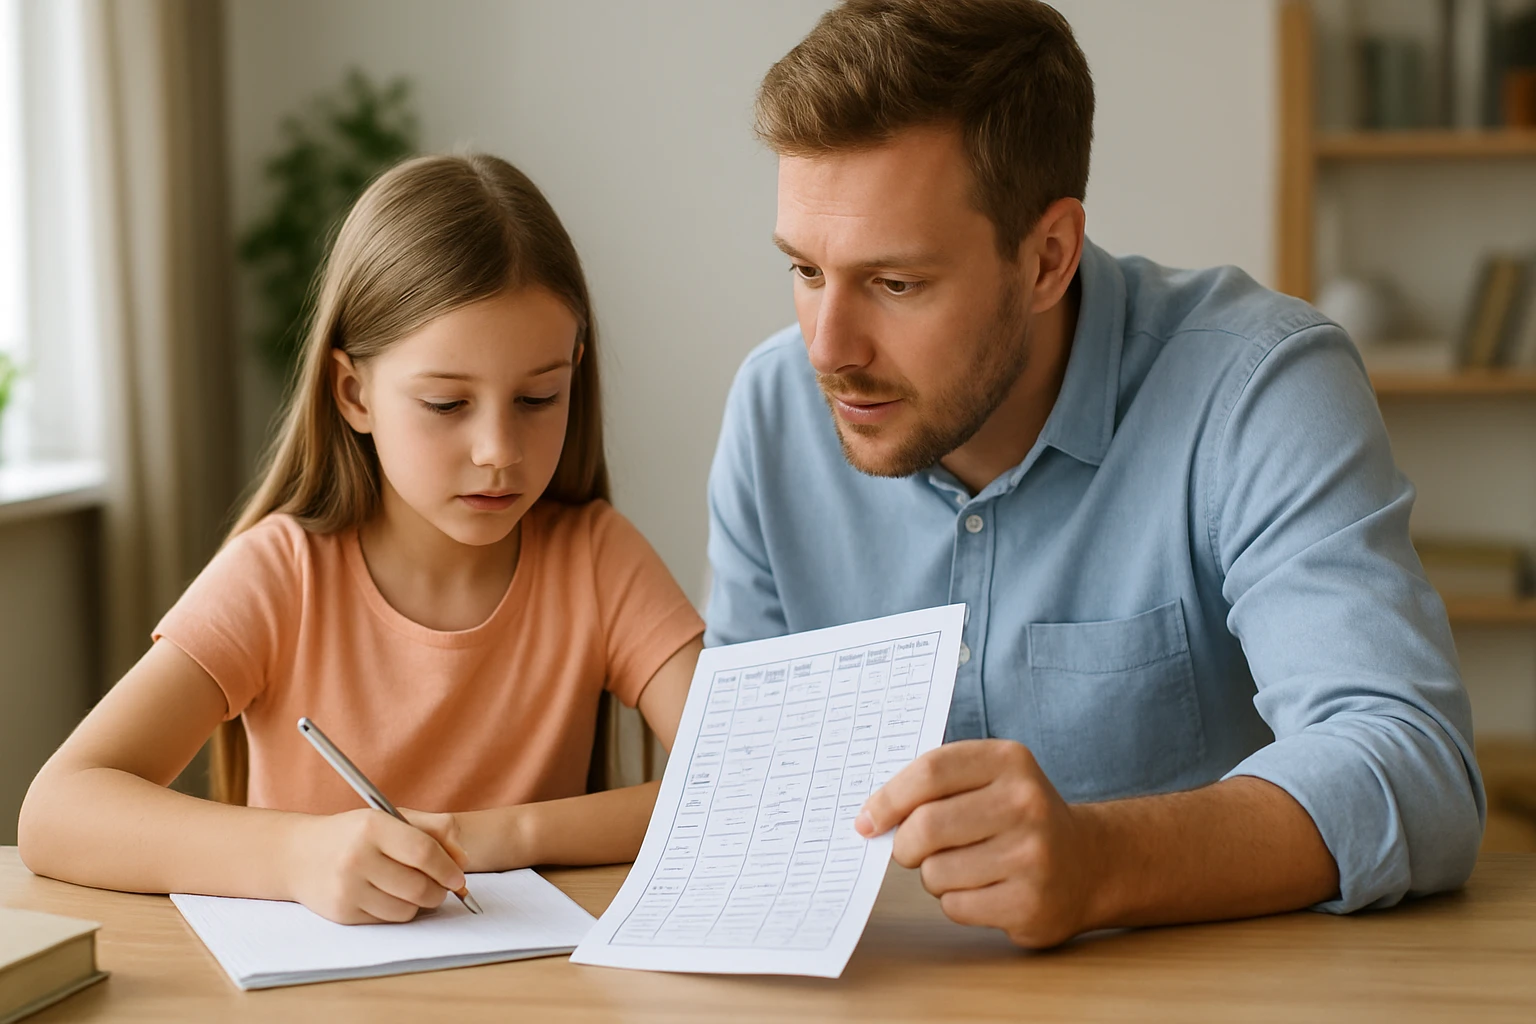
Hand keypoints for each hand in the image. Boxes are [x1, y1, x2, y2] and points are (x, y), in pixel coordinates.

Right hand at [282, 808, 468, 923]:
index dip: (448, 868)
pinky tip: (391, 896)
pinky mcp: (342, 913)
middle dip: (440, 891)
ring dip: (421, 903)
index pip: (424, 852)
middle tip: (443, 886)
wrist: (298, 854)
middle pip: (419, 887)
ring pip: (407, 909)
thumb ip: (434, 830)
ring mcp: (347, 888)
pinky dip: (398, 911)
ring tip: (416, 889)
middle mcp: (357, 857)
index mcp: (372, 826)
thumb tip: (463, 859)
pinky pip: (388, 920)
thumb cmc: (353, 834)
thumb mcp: (390, 818)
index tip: (459, 876)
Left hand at [855, 739, 1103, 947]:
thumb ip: (934, 787)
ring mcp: (1031, 855)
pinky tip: (984, 890)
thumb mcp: (989, 780)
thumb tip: (871, 817)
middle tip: (910, 849)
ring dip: (934, 876)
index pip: (930, 772)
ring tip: (964, 867)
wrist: (1088, 863)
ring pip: (936, 872)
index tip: (868, 820)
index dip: (888, 799)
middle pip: (926, 825)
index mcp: (1009, 761)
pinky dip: (955, 902)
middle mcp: (1025, 803)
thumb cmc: (1018, 819)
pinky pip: (955, 906)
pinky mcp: (1030, 902)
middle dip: (905, 844)